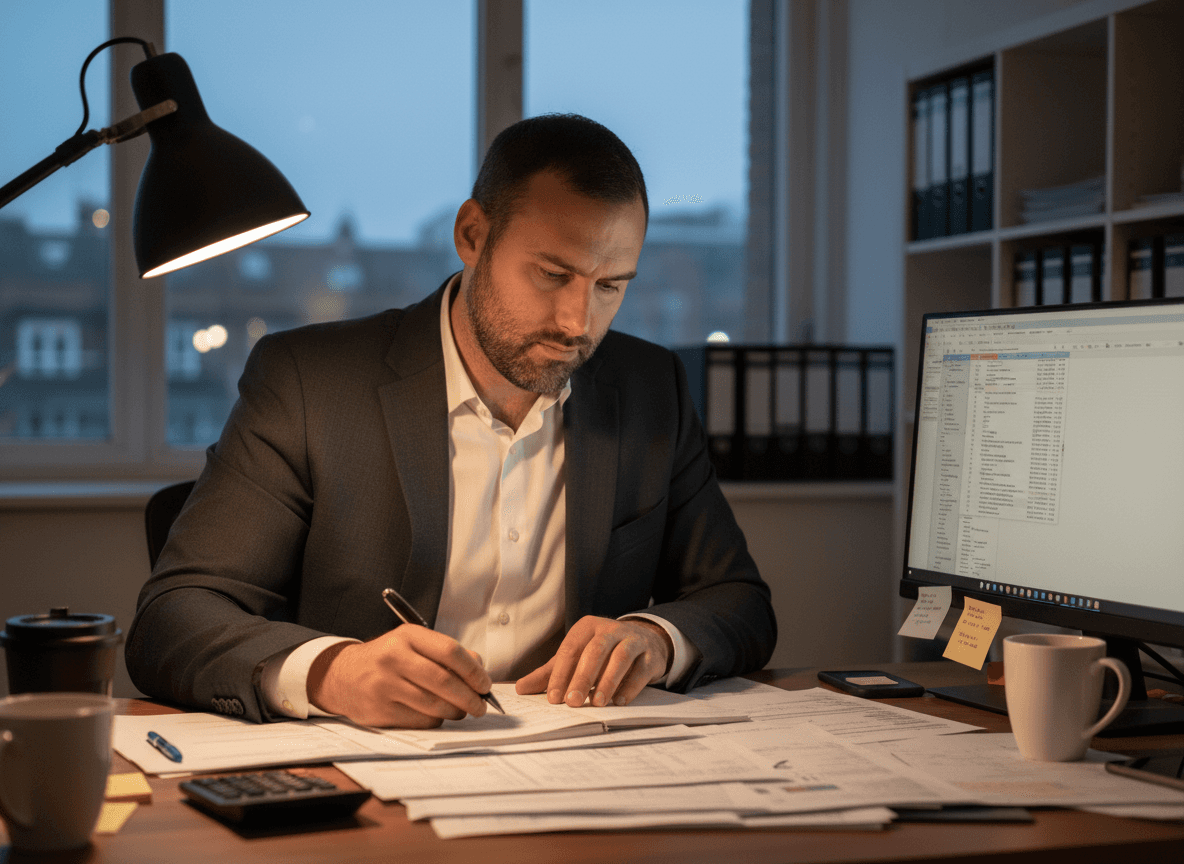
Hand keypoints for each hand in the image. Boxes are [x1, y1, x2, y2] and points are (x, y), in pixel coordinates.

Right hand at [307, 625, 491, 727]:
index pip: (451, 652)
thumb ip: (445, 653)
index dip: (474, 671)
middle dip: (470, 697)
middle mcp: (394, 658)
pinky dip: (435, 720)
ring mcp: (385, 685)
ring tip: (462, 711)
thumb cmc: (386, 659)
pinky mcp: (381, 709)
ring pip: (434, 705)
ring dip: (455, 711)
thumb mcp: (412, 644)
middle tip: (480, 705)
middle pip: (445, 681)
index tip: (484, 684)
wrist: (343, 675)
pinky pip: (420, 720)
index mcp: (408, 636)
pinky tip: (437, 715)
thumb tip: (478, 670)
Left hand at [515, 616, 672, 707]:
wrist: (645, 641)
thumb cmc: (603, 652)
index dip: (560, 674)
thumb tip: (521, 688)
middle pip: (595, 651)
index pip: (570, 649)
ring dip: (608, 681)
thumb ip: (550, 672)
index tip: (554, 698)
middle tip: (573, 702)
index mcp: (587, 627)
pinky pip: (641, 668)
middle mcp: (610, 629)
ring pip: (620, 656)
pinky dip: (631, 686)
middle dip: (583, 678)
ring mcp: (633, 639)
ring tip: (598, 703)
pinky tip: (620, 701)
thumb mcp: (576, 657)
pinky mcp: (650, 654)